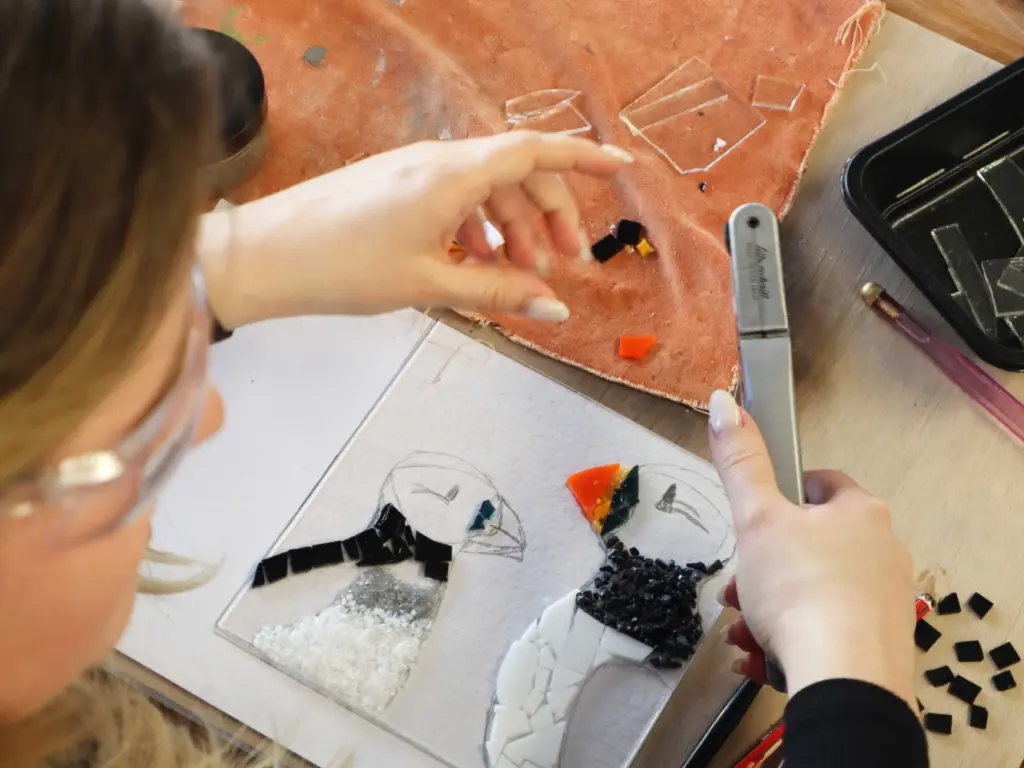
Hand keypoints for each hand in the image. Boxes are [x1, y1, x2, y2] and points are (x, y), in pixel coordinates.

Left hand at [199, 132, 632, 327]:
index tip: (623, 169)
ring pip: (485, 187)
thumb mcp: (430, 284)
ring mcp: (413, 168)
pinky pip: (454, 194)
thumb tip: (553, 305)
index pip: (535, 152)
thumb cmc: (340, 267)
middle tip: (564, 263)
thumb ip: (498, 290)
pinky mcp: (395, 183)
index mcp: (450, 175)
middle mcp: (436, 160)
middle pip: (517, 173)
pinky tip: (475, 260)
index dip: (585, 159)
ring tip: (519, 273)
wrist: (263, 256)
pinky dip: (477, 225)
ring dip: (513, 227)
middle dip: (550, 215)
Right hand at [706, 390, 917, 707]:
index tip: (757, 518)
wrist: (844, 679)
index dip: (783, 497)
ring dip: (770, 608)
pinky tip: (762, 658)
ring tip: (744, 630)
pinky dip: (793, 641)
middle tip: (738, 586)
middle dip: (766, 566)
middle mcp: (884, 551)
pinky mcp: (884, 645)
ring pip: (814, 593)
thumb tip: (723, 402)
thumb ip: (739, 461)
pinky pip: (827, 632)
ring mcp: (886, 601)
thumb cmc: (801, 591)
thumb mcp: (756, 519)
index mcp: (861, 512)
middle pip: (812, 545)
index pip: (822, 484)